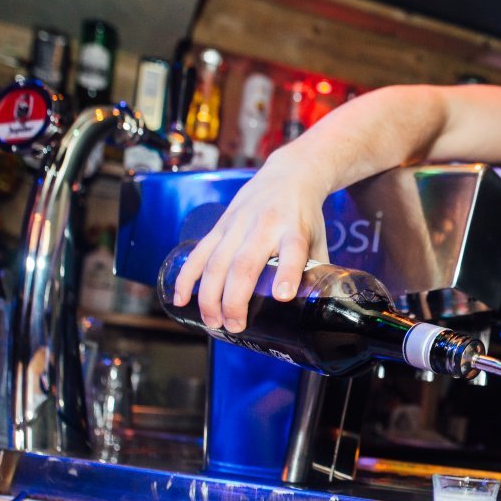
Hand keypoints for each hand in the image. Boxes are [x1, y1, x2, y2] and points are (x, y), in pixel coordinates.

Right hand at [170, 145, 330, 331]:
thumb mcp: (318, 240)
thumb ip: (318, 273)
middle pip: (244, 264)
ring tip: (212, 322)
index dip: (287, 273)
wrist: (288, 175)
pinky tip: (180, 299)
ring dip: (210, 295)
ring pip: (217, 262)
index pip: (292, 251)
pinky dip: (187, 276)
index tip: (283, 295)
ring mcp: (238, 225)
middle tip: (234, 326)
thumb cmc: (305, 216)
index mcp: (294, 230)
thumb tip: (319, 311)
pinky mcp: (221, 225)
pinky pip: (200, 252)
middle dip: (235, 299)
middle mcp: (264, 226)